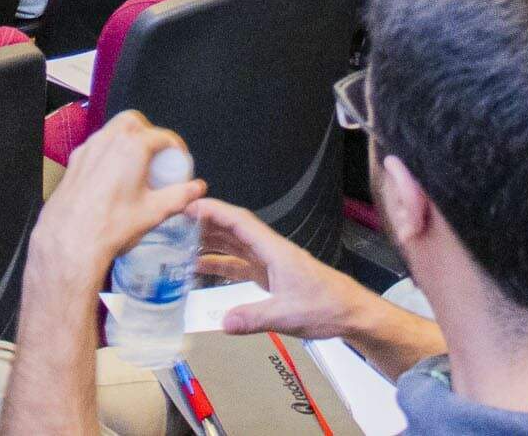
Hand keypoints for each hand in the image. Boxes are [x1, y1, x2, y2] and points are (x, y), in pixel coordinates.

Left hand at [29, 112, 205, 290]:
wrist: (70, 240)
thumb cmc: (110, 225)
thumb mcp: (154, 212)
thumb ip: (180, 197)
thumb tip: (196, 189)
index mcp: (132, 147)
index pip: (162, 136)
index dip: (175, 145)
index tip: (179, 158)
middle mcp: (108, 141)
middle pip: (133, 122)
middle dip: (149, 133)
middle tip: (158, 154)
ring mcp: (88, 149)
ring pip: (111, 130)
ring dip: (127, 140)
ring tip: (136, 165)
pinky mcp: (74, 161)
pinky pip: (95, 146)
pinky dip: (108, 152)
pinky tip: (113, 175)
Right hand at [193, 197, 376, 339]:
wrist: (351, 313)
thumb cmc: (328, 306)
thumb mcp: (288, 315)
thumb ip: (254, 318)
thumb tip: (224, 321)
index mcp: (275, 250)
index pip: (239, 222)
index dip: (213, 211)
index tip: (189, 206)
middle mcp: (270, 252)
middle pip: (233, 229)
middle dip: (204, 223)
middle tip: (175, 222)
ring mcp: (270, 263)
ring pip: (234, 246)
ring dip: (209, 242)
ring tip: (181, 242)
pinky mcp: (271, 277)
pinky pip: (239, 265)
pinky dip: (220, 264)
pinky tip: (202, 268)